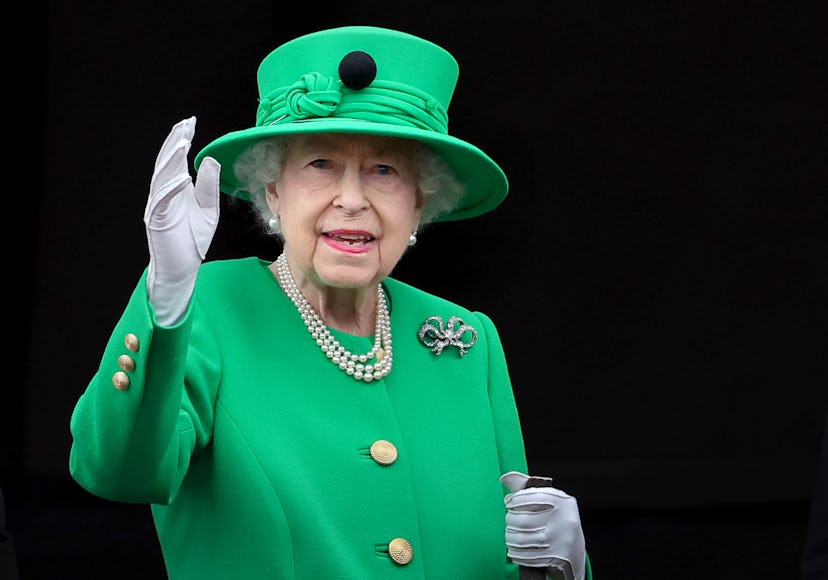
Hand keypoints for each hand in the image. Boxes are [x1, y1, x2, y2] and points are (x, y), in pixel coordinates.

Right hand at [144, 117, 219, 324]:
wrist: (183, 268)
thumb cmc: (193, 240)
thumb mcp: (208, 209)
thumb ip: (208, 186)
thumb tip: (208, 160)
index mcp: (176, 189)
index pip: (176, 160)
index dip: (181, 140)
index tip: (191, 123)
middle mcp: (164, 194)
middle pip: (166, 163)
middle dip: (174, 142)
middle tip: (184, 124)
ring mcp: (158, 206)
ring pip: (161, 178)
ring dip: (170, 160)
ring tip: (181, 142)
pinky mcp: (157, 221)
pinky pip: (162, 201)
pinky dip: (170, 188)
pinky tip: (180, 176)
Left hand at [501, 471, 585, 579]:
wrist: (576, 550)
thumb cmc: (555, 520)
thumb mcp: (548, 501)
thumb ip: (526, 488)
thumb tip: (505, 478)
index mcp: (563, 501)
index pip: (531, 496)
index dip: (514, 500)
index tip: (508, 503)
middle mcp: (565, 519)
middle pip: (523, 520)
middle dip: (510, 520)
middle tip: (509, 520)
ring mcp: (561, 540)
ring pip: (522, 539)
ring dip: (510, 538)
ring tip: (510, 535)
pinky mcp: (557, 558)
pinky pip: (527, 556)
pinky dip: (516, 553)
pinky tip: (514, 550)